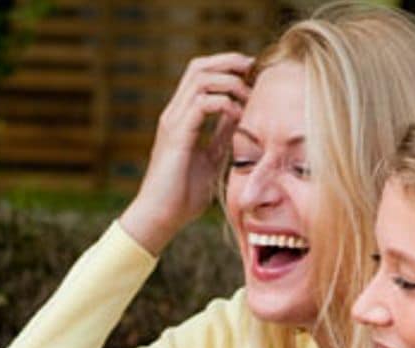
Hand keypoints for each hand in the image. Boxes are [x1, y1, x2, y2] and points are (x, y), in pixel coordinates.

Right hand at [118, 52, 253, 253]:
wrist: (160, 217)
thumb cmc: (182, 196)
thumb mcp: (211, 158)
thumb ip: (222, 134)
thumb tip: (239, 115)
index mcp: (181, 117)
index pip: (201, 74)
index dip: (227, 67)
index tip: (253, 76)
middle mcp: (174, 114)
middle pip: (199, 66)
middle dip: (230, 62)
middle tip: (254, 71)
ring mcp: (173, 122)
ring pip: (200, 78)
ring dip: (230, 82)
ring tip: (249, 97)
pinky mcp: (176, 135)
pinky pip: (201, 103)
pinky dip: (224, 103)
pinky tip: (239, 116)